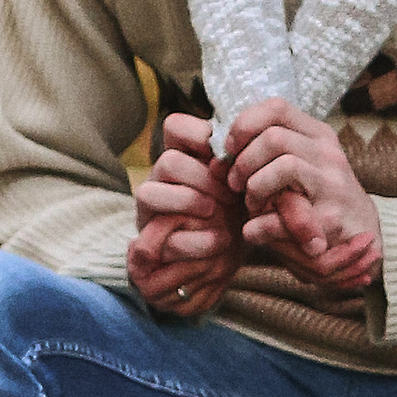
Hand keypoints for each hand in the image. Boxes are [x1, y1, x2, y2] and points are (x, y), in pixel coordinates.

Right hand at [128, 112, 238, 321]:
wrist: (218, 269)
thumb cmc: (232, 220)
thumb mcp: (242, 189)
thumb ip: (242, 167)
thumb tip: (253, 142)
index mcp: (183, 161)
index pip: (174, 127)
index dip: (197, 133)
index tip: (226, 154)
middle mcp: (159, 183)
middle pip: (167, 161)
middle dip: (202, 177)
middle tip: (231, 194)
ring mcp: (148, 215)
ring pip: (148, 193)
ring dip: (186, 201)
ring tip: (215, 214)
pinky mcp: (143, 250)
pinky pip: (149, 241)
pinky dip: (190, 241)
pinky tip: (218, 242)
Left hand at [220, 98, 382, 294]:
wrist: (360, 239)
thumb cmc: (314, 199)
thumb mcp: (296, 166)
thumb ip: (263, 154)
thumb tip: (216, 157)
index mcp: (317, 134)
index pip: (276, 107)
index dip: (244, 125)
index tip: (229, 149)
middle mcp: (328, 154)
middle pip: (274, 137)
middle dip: (243, 162)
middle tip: (234, 184)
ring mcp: (333, 185)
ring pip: (284, 166)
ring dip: (255, 189)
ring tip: (251, 205)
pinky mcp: (330, 219)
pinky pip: (283, 216)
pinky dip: (258, 226)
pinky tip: (254, 231)